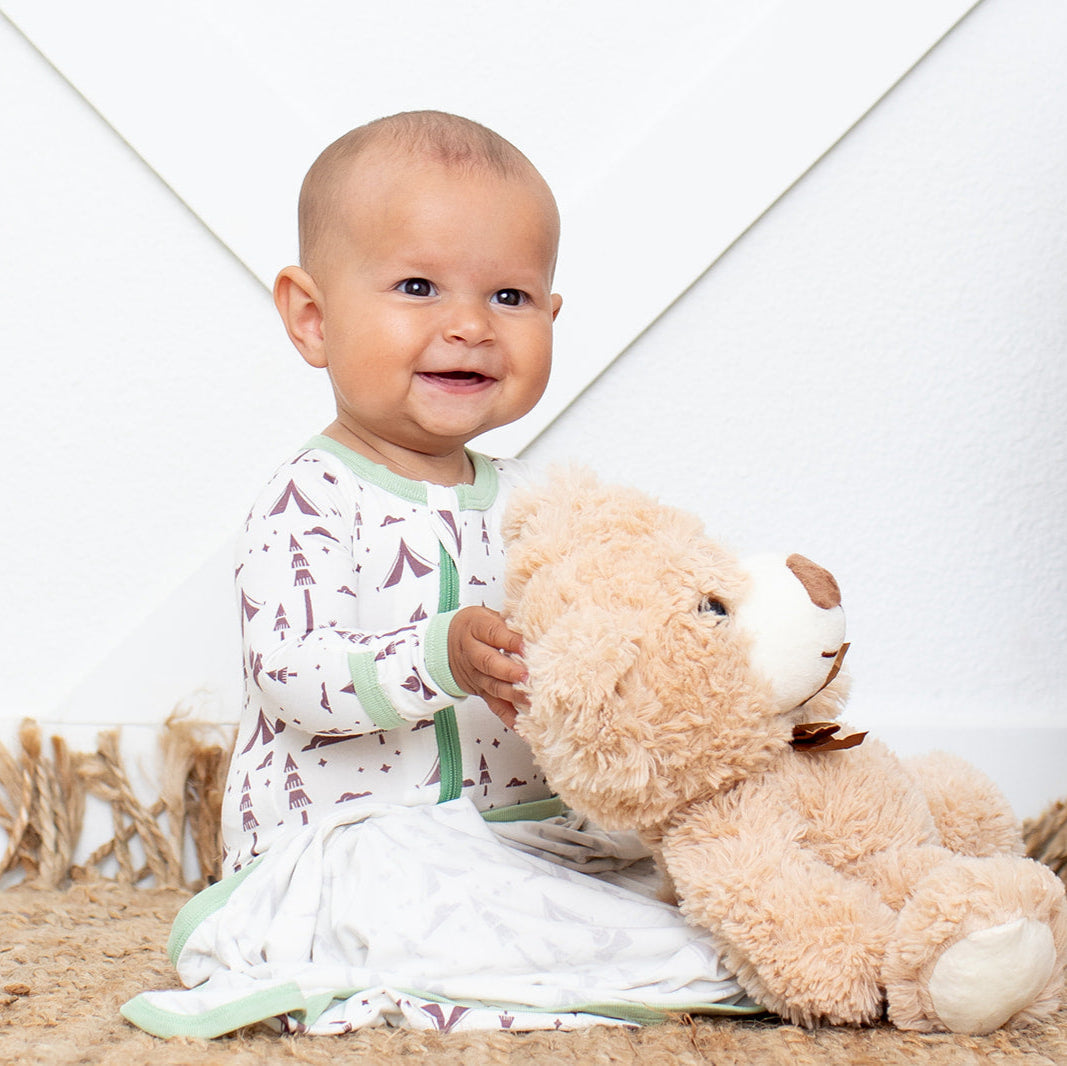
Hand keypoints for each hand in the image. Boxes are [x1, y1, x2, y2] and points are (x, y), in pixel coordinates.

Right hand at [447, 606, 527, 727]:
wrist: (447, 644)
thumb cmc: (477, 626)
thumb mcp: (489, 614)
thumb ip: (511, 621)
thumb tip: (542, 622)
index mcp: (476, 628)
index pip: (493, 633)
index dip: (511, 640)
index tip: (528, 645)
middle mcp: (472, 652)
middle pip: (489, 663)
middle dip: (509, 671)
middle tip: (527, 676)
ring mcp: (476, 675)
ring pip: (493, 686)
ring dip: (513, 695)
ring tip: (531, 700)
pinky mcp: (481, 692)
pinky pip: (494, 706)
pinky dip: (508, 717)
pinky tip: (523, 725)